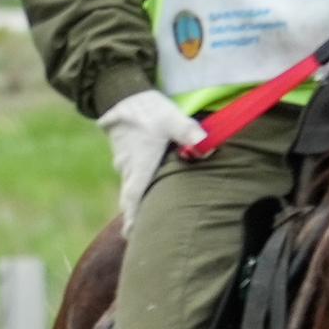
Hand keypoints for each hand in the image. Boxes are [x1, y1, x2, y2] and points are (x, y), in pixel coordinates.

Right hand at [99, 87, 209, 223]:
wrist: (121, 92)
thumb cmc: (147, 109)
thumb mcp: (172, 119)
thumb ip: (190, 134)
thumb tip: (208, 149)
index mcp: (140, 166)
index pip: (133, 200)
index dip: (133, 219)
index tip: (130, 236)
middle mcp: (129, 167)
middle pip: (130, 197)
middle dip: (134, 213)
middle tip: (136, 231)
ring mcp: (124, 159)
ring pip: (131, 183)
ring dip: (136, 196)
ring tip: (145, 206)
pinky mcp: (124, 150)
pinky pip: (130, 172)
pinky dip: (137, 180)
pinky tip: (146, 177)